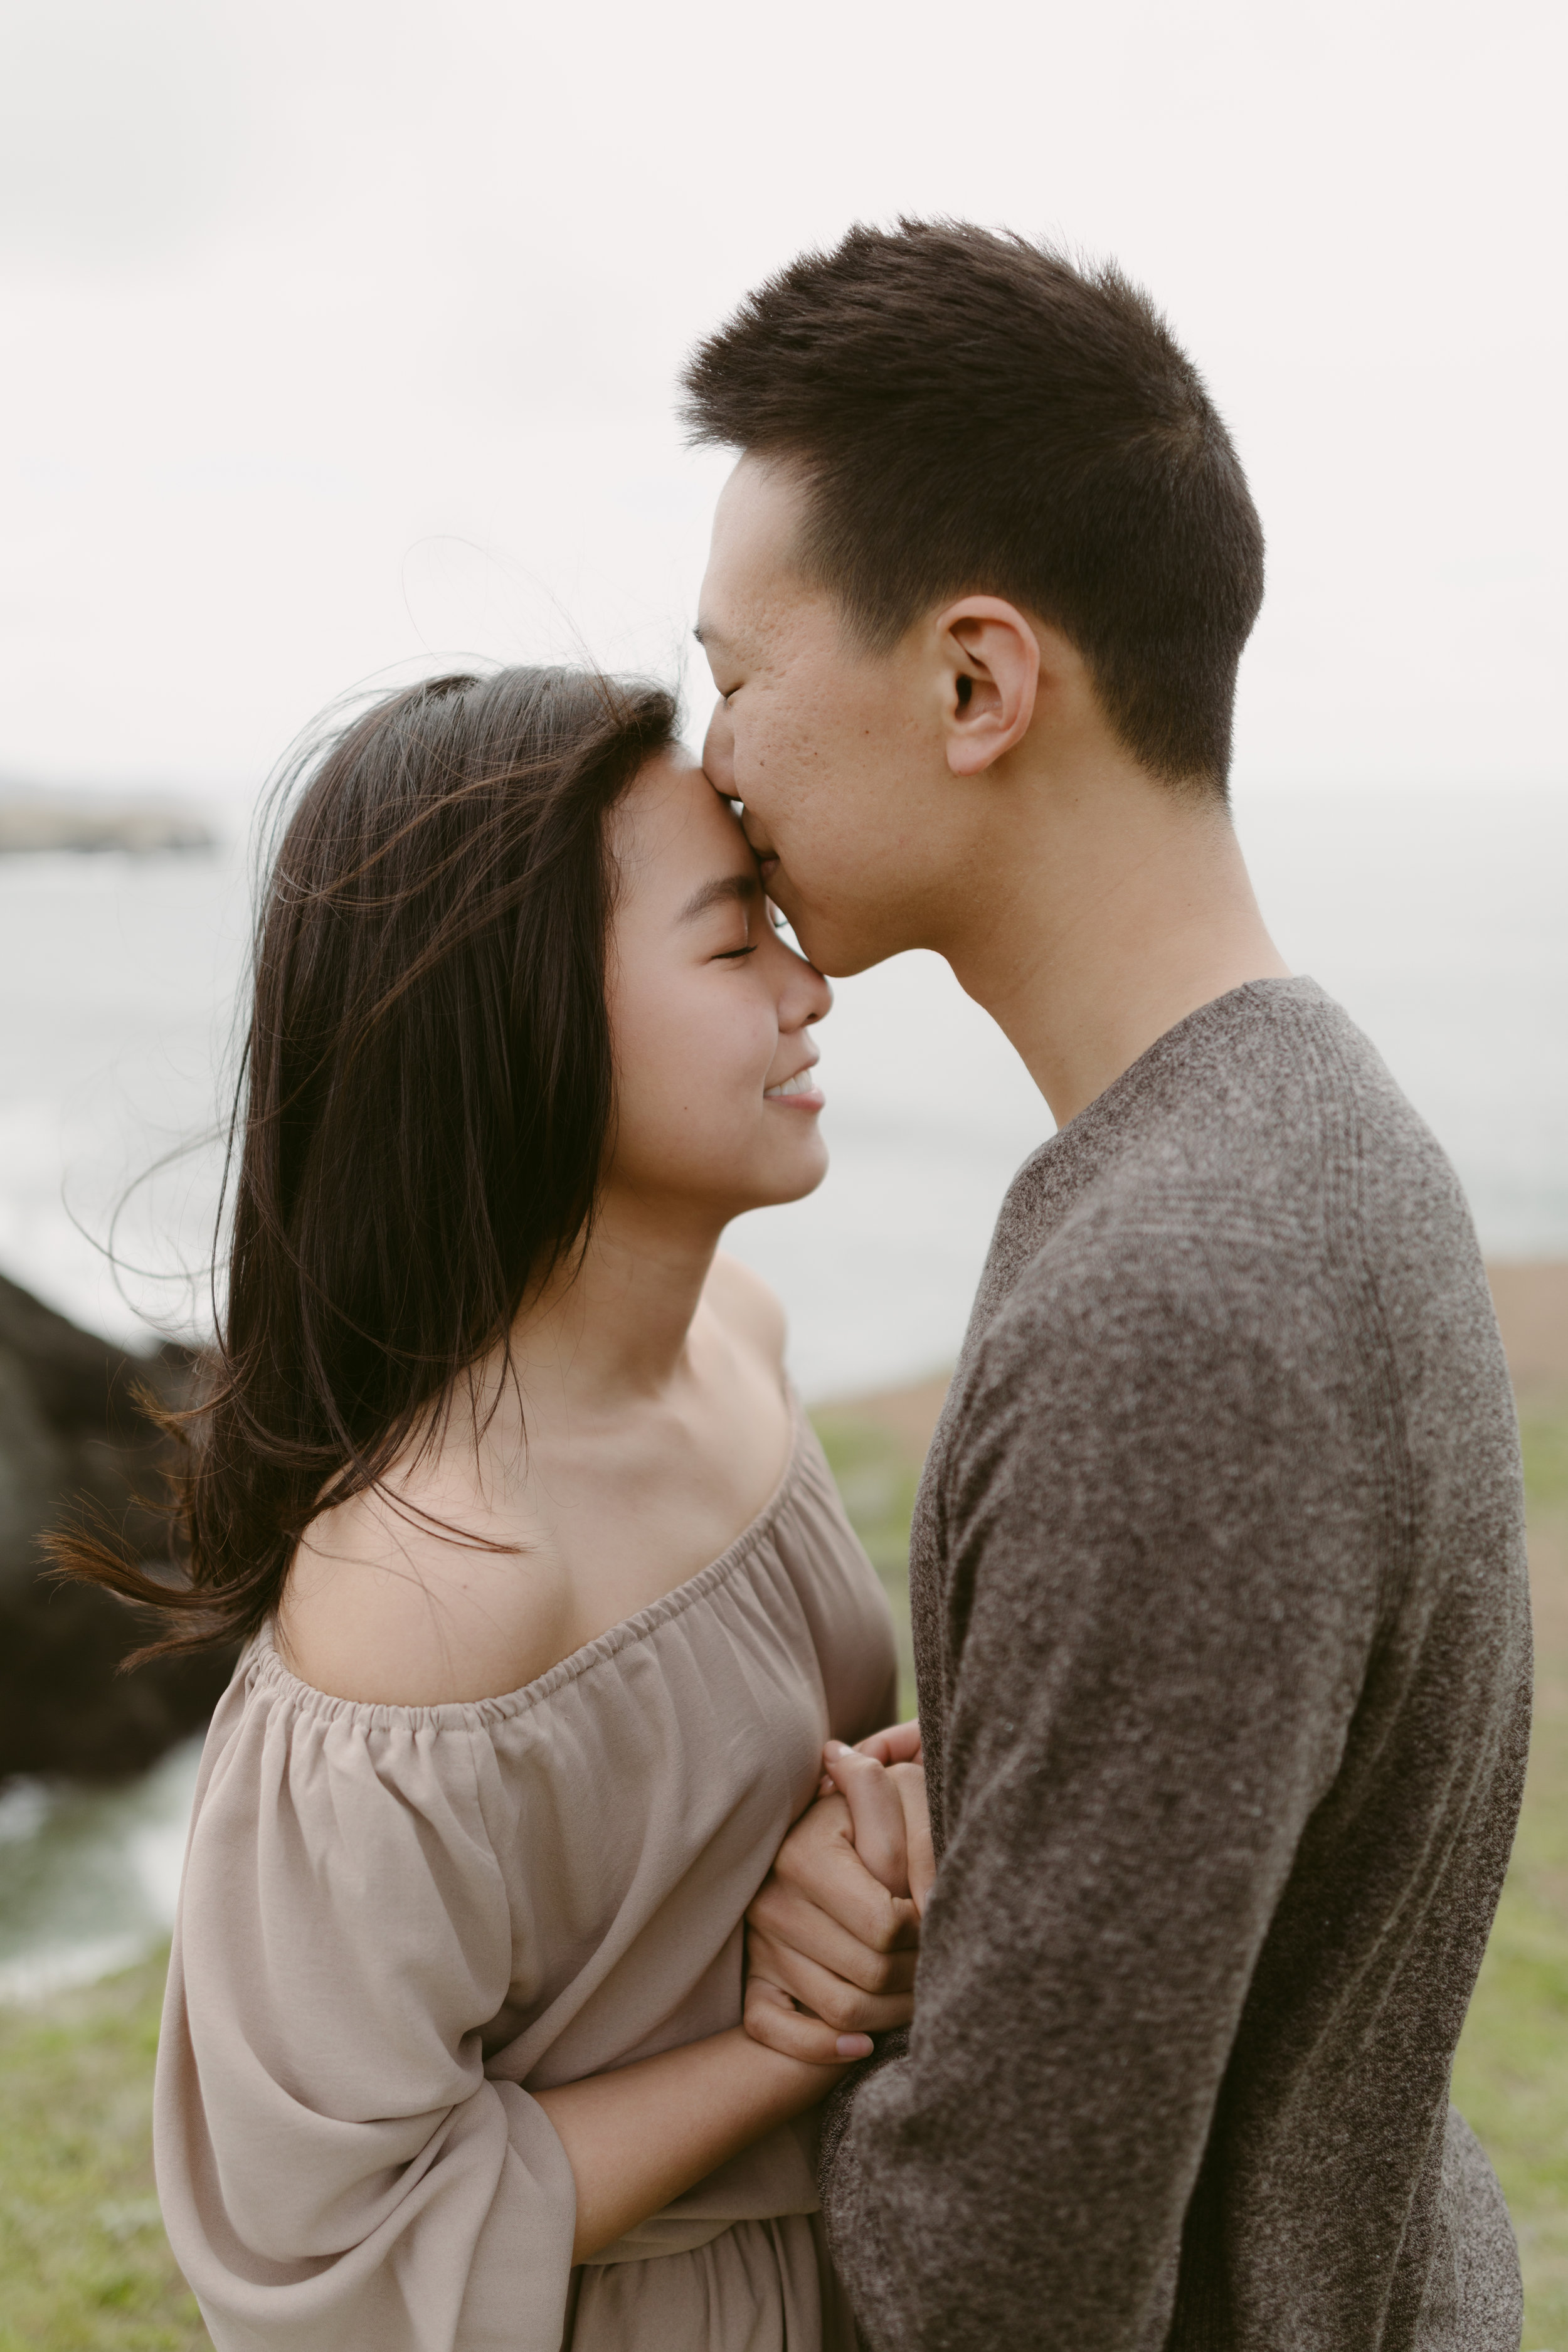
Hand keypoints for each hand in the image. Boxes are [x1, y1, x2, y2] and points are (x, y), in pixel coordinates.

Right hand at [743, 1738, 934, 2063]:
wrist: (825, 1826)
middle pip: (869, 1974)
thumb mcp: (896, 1800)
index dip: (923, 1930)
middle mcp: (772, 1902)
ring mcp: (760, 1945)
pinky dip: (822, 2047)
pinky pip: (774, 2030)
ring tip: (918, 1991)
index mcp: (803, 1855)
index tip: (934, 1917)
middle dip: (916, 1974)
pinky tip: (864, 2044)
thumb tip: (928, 1907)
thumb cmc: (874, 1815)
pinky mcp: (755, 1979)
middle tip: (935, 1960)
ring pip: (839, 2010)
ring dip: (892, 2013)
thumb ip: (916, 1841)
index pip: (884, 1926)